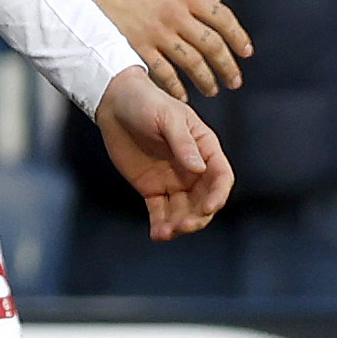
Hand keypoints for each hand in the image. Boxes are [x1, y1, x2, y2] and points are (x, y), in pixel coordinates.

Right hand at [65, 0, 250, 97]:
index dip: (238, 37)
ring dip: (206, 79)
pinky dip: (176, 87)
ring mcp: (155, 32)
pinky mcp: (136, 48)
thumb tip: (216, 7)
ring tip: (212, 90)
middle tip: (234, 81)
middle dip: (227, 66)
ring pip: (192, 62)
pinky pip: (164, 73)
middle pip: (212, 44)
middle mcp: (174, 14)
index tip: (246, 52)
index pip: (222, 17)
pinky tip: (183, 95)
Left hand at [95, 67, 232, 240]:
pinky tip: (157, 234)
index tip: (209, 208)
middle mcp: (194, 169)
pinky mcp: (153, 189)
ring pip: (184, 210)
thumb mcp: (168, 118)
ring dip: (179, 224)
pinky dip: (160, 224)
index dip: (218, 195)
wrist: (116, 104)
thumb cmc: (147, 103)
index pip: (221, 177)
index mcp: (206, 149)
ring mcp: (174, 181)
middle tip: (184, 226)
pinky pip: (160, 211)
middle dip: (198, 216)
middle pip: (204, 200)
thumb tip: (198, 168)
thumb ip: (183, 143)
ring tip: (166, 232)